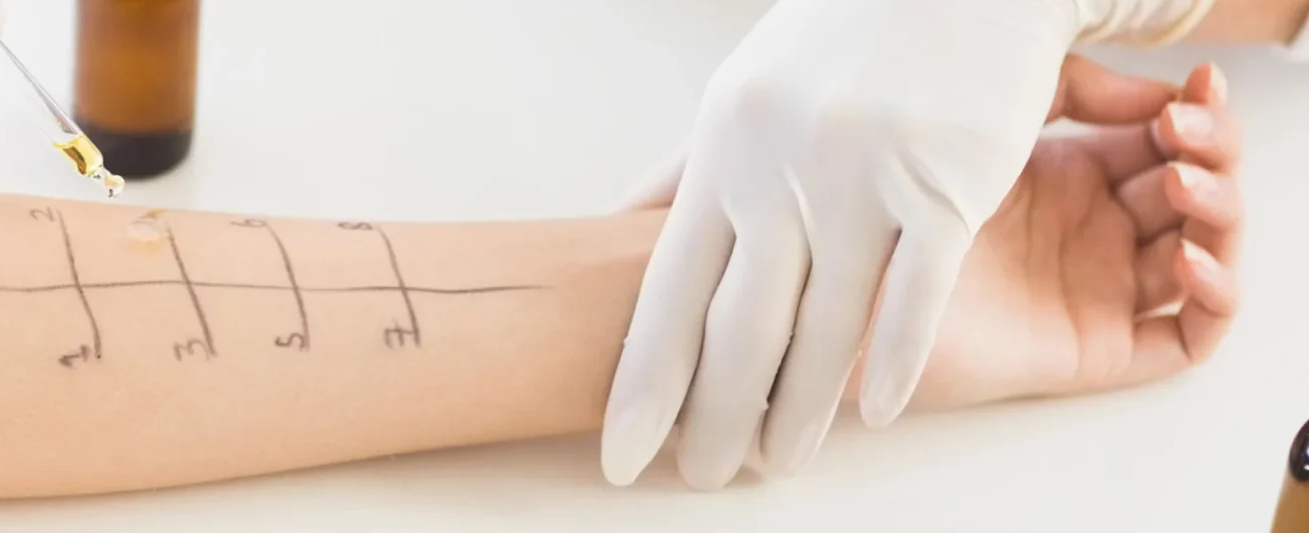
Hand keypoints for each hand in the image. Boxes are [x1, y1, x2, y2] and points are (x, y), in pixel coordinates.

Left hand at [613, 59, 1243, 484]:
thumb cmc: (844, 40)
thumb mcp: (742, 98)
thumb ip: (686, 176)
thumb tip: (614, 231)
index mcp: (723, 154)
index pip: (667, 294)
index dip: (645, 383)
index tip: (622, 449)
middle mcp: (782, 171)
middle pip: (737, 328)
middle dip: (712, 417)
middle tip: (697, 479)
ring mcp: (865, 179)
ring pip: (823, 328)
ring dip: (798, 412)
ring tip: (776, 466)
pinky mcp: (949, 184)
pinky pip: (917, 295)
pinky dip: (894, 363)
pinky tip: (875, 416)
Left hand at [905, 63, 1240, 412]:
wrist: (839, 296)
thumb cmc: (891, 206)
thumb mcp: (986, 125)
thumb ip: (1071, 93)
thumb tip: (1164, 93)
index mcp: (1072, 175)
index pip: (1168, 144)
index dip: (1197, 116)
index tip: (1197, 84)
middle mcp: (1094, 230)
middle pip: (1197, 192)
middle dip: (1211, 154)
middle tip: (1182, 131)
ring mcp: (1100, 289)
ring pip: (1207, 253)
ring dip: (1220, 215)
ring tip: (1183, 185)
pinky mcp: (1097, 348)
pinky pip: (1190, 334)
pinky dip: (1215, 297)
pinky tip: (1187, 258)